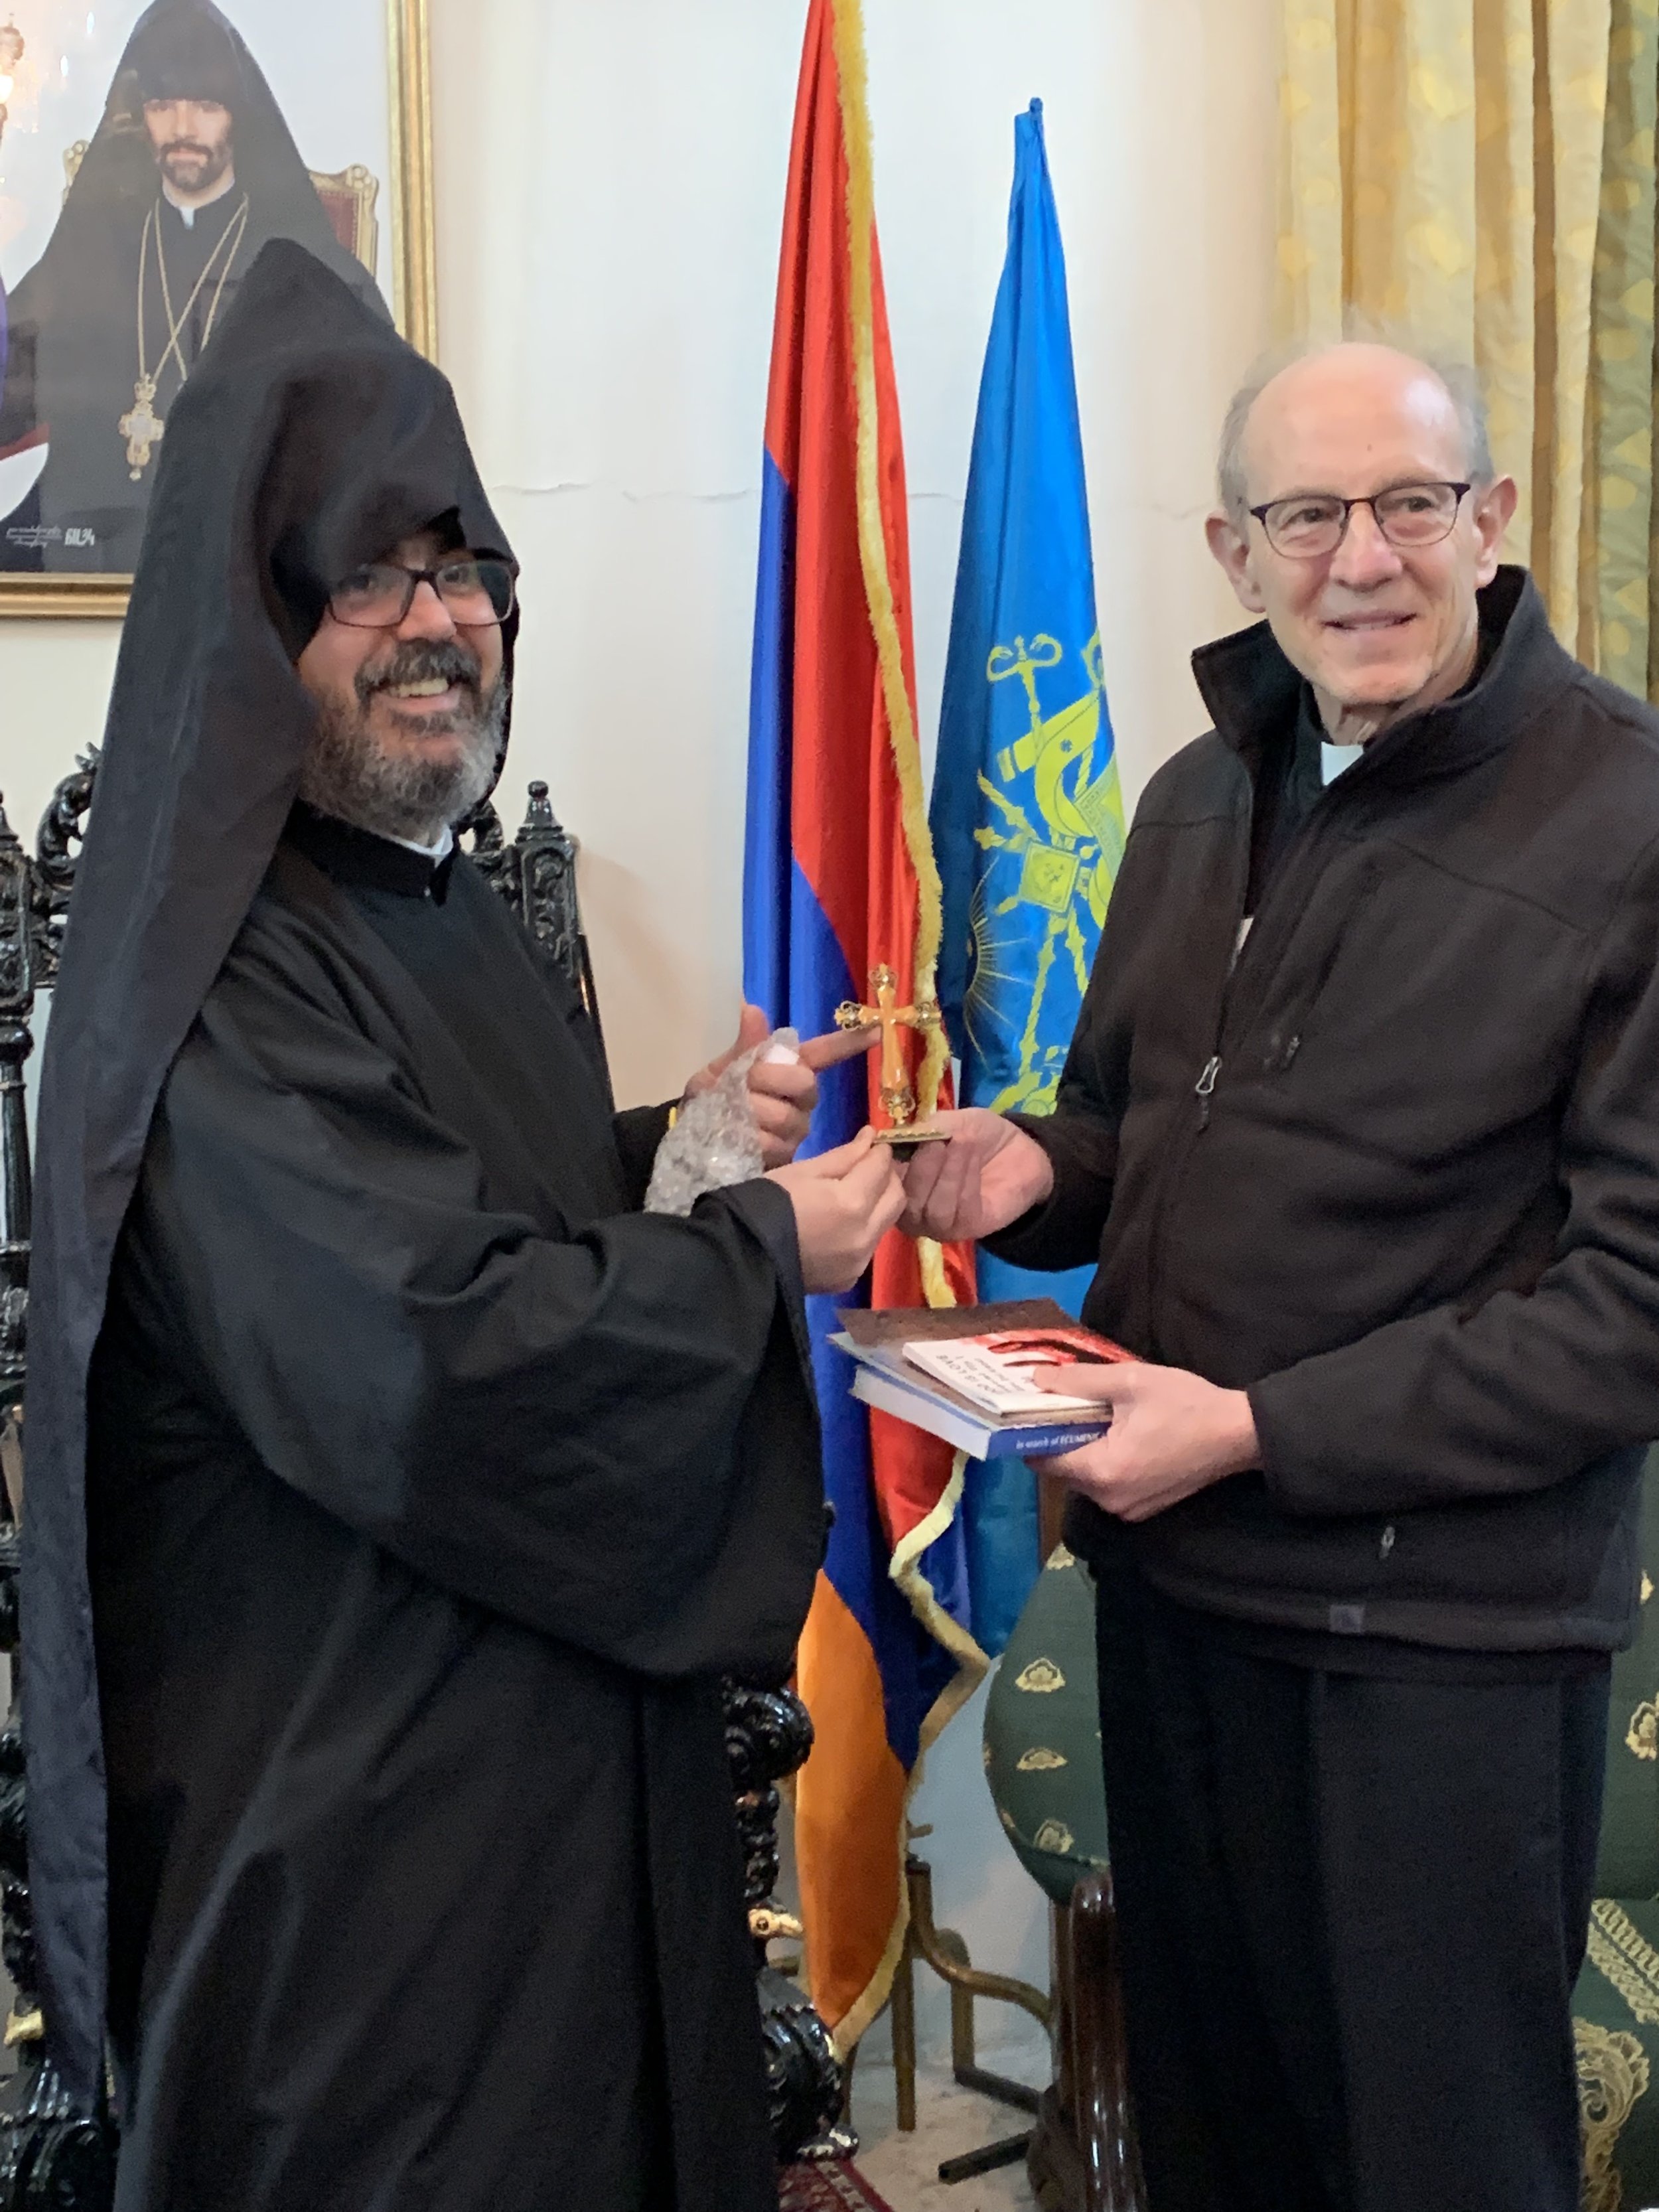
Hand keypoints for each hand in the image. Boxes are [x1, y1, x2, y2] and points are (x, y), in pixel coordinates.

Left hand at [684, 1005, 880, 1168]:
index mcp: (790, 1071)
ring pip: (787, 1116)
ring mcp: (797, 1130)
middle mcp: (802, 1100)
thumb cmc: (715, 1097)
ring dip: (753, 1111)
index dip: (851, 1041)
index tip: (879, 1031)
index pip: (826, 1052)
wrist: (694, 1136)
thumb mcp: (722, 1068)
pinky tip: (738, 1137)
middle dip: (770, 1079)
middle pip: (804, 1083)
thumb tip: (750, 1007)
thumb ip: (744, 1045)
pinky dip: (751, 1138)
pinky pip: (775, 1144)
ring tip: (732, 1113)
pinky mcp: (786, 1157)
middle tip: (743, 1083)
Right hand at [768, 1129, 906, 1293]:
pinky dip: (862, 1232)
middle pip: (896, 1197)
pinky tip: (840, 1227)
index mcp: (852, 1202)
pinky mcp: (850, 1278)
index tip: (873, 1145)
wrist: (743, 1254)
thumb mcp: (804, 1171)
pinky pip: (868, 1248)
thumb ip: (844, 1156)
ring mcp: (860, 1261)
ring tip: (855, 1196)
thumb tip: (871, 1137)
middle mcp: (865, 1234)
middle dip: (888, 1177)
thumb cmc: (768, 1203)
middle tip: (871, 1167)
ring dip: (878, 1205)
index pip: (881, 1167)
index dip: (879, 1152)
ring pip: (885, 1224)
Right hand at [896, 1108, 1054, 1242]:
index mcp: (900, 1182)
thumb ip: (922, 1130)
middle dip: (920, 1170)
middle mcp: (914, 1209)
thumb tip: (893, 1137)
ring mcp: (939, 1223)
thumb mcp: (948, 1121)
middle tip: (936, 1142)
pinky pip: (959, 1211)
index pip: (879, 1183)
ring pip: (932, 1210)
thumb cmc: (976, 1134)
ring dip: (947, 1173)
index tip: (898, 1140)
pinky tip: (973, 1158)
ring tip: (961, 1144)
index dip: (883, 1165)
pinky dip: (965, 1182)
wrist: (1020, 1148)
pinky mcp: (967, 1228)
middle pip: (905, 1203)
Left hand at [1030, 1361, 1258, 1523]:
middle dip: (1061, 1436)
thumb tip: (1037, 1378)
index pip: (1042, 1459)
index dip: (1033, 1431)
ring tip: (1098, 1412)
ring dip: (1084, 1447)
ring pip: (1085, 1476)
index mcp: (1101, 1472)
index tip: (1033, 1405)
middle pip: (1063, 1469)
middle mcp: (1108, 1500)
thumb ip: (1078, 1382)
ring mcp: (1127, 1509)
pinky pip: (1107, 1483)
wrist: (1240, 1434)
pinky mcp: (1143, 1508)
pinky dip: (1104, 1459)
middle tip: (1069, 1401)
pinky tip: (1120, 1432)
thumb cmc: (1186, 1404)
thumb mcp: (1130, 1382)